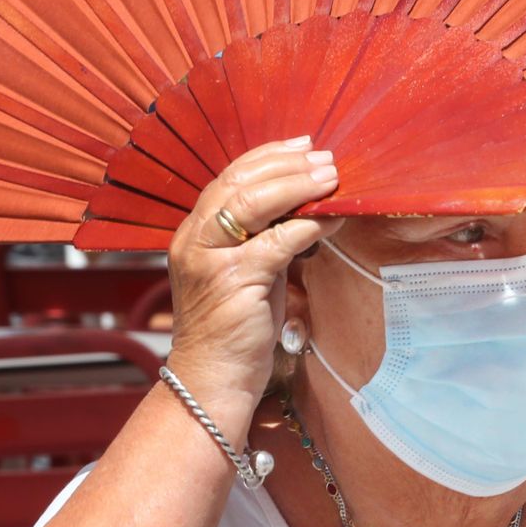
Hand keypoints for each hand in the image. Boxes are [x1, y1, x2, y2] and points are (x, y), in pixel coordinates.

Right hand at [164, 139, 341, 424]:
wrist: (212, 379)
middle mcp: (193, 239)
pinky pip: (278, 241)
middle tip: (325, 159)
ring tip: (331, 178)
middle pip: (240, 181)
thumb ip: (263, 237)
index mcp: (194, 232)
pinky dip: (308, 226)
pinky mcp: (233, 280)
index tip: (302, 146)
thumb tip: (308, 205)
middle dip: (287, 165)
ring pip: (254, 202)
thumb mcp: (245, 272)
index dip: (268, 157)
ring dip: (298, 186)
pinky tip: (331, 221)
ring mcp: (209, 258)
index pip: (229, 178)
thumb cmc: (233, 329)